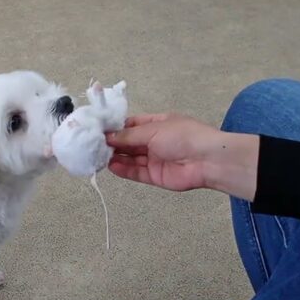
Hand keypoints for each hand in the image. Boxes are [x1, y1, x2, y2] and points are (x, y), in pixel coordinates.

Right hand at [106, 112, 258, 200]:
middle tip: (92, 144)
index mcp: (157, 124)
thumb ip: (128, 135)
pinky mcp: (155, 176)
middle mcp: (155, 141)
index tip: (97, 129)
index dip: (115, 127)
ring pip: (130, 158)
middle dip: (112, 143)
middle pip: (129, 142)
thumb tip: (107, 136)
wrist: (207, 160)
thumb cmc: (183, 136)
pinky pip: (135, 172)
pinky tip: (110, 166)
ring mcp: (155, 159)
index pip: (131, 125)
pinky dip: (123, 170)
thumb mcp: (153, 130)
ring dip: (115, 157)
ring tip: (97, 155)